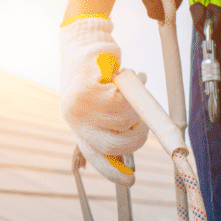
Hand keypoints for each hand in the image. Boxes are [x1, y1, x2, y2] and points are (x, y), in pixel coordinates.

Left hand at [60, 15, 147, 184]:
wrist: (84, 38)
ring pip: (123, 122)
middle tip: (144, 123)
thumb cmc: (97, 71)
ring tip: (133, 89)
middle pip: (113, 146)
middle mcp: (76, 119)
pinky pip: (121, 102)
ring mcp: (79, 106)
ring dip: (136, 108)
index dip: (113, 172)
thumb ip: (112, 121)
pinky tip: (125, 75)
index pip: (95, 156)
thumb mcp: (100, 101)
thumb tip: (132, 139)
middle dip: (137, 137)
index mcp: (79, 125)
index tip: (129, 182)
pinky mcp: (88, 90)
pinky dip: (132, 88)